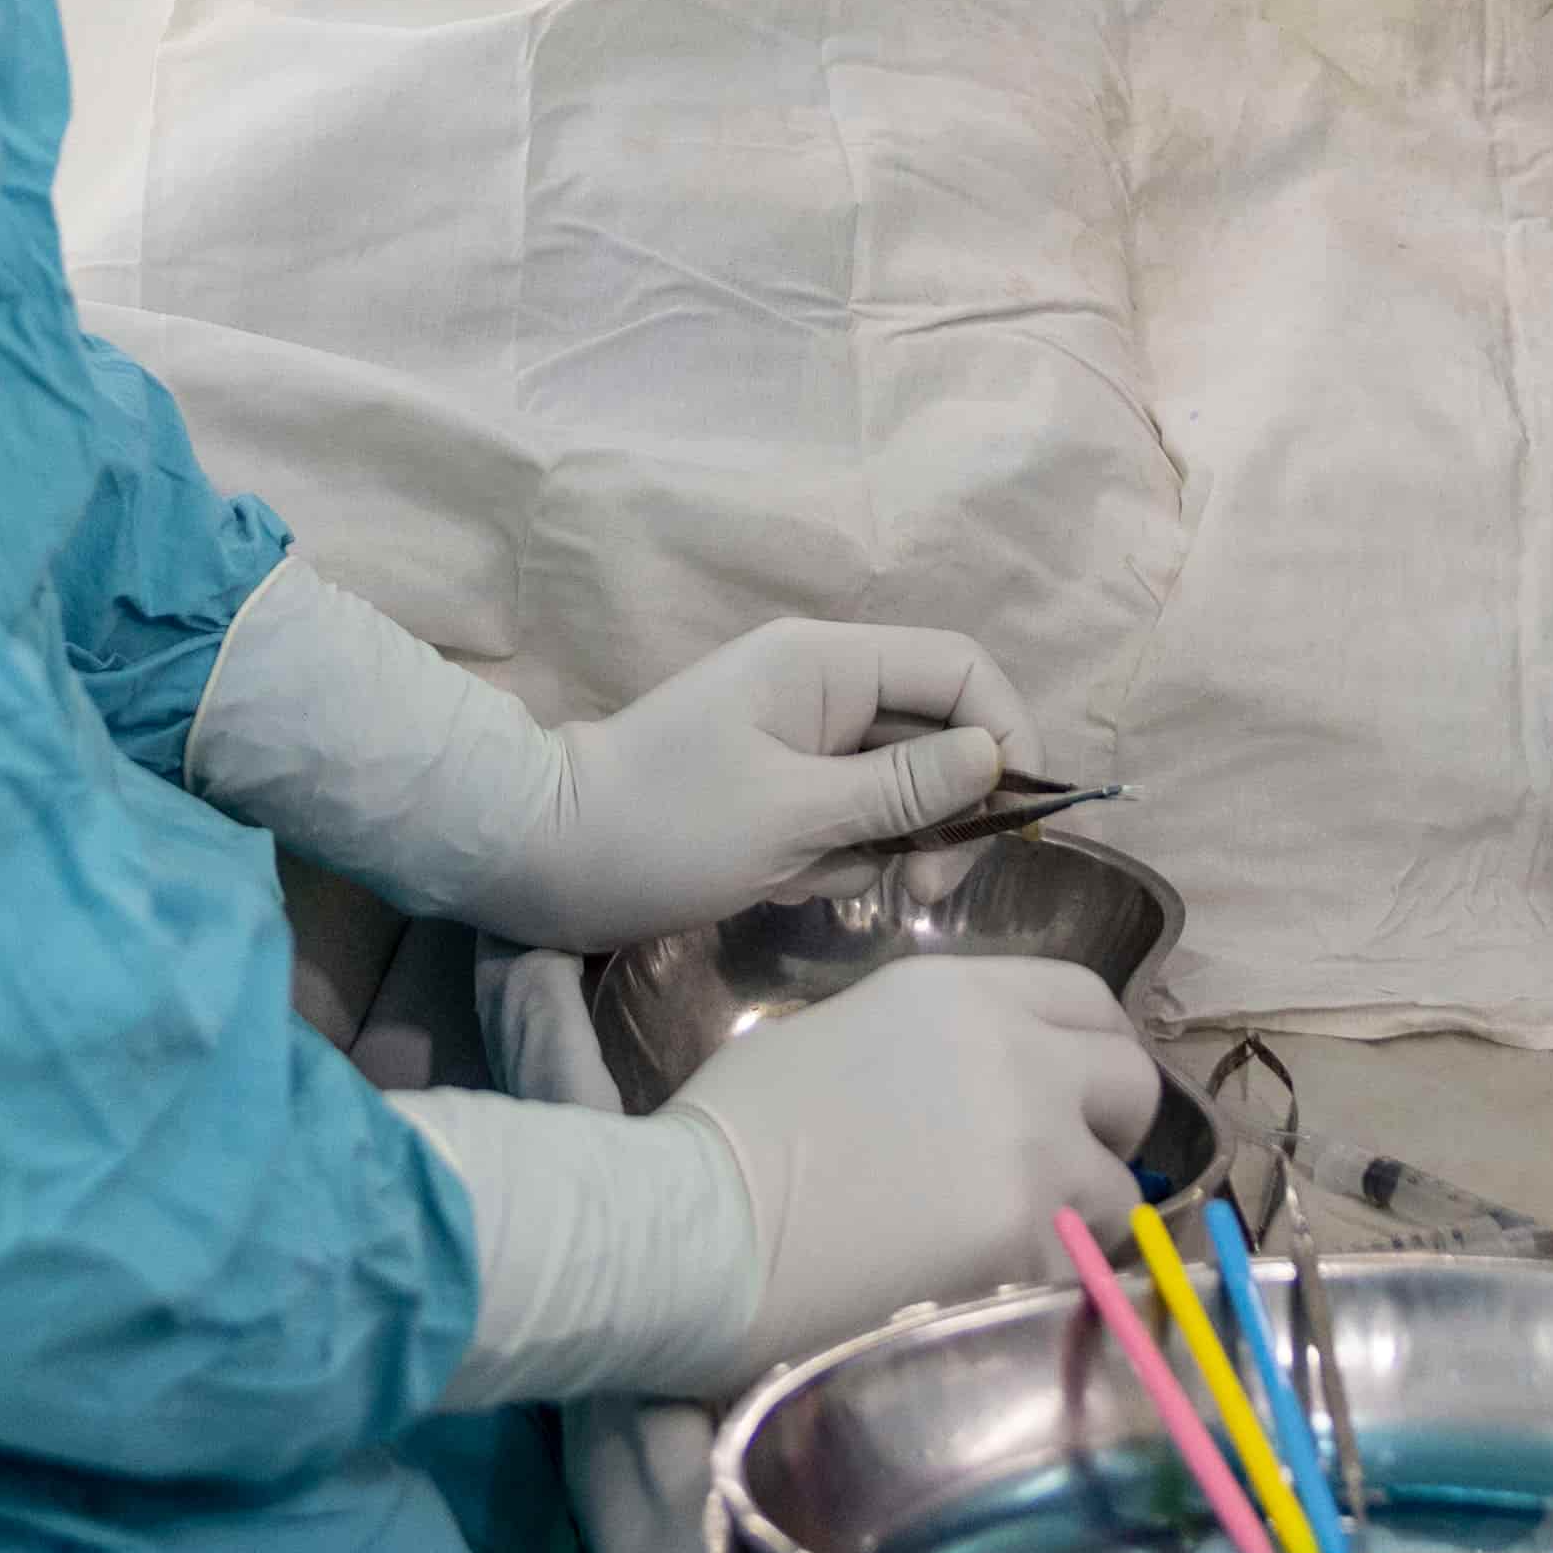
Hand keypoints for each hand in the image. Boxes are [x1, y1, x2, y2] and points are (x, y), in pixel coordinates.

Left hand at [480, 620, 1042, 947]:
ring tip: (830, 883)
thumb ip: (900, 787)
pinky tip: (786, 884)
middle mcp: (822, 689)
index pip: (960, 667)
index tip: (1006, 823)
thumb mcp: (793, 813)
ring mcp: (801, 741)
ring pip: (900, 788)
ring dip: (886, 845)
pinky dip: (837, 859)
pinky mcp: (781, 792)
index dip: (1005, 734)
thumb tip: (995, 759)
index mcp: (825, 663)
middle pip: (938, 733)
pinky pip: (851, 820)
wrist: (545, 860)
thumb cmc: (664, 826)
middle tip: (922, 889)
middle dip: (946, 813)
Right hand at [673, 956, 1158, 1367]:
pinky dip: (1046, 1278)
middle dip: (1110, 1130)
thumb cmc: (736, 1128)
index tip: (1079, 1092)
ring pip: (1117, 1189)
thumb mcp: (842, 1034)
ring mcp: (1033, 1150)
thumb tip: (961, 1094)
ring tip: (1014, 1244)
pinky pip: (1078, 1264)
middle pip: (1131, 1083)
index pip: (1089, 1001)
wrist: (703, 1224)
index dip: (1094, 1049)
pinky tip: (984, 1285)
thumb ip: (932, 1050)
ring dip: (1081, 1218)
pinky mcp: (1026, 1239)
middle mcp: (1019, 1057)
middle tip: (1067, 1171)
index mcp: (964, 994)